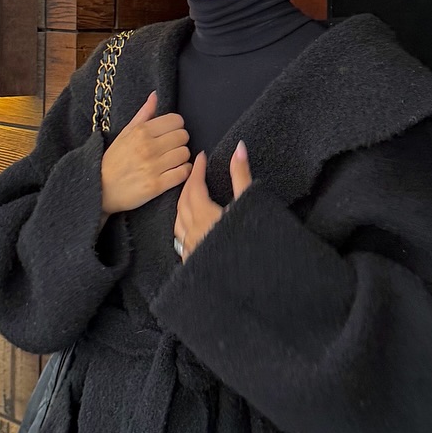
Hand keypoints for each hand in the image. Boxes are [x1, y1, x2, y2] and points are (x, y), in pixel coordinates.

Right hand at [100, 92, 191, 216]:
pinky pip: (183, 173)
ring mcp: (153, 167)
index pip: (176, 120)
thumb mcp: (125, 133)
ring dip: (182, 157)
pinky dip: (183, 171)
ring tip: (172, 160)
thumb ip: (143, 114)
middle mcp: (148, 147)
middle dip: (180, 141)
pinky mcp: (156, 186)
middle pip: (183, 136)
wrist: (100, 188)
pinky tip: (176, 171)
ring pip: (185, 154)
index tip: (170, 133)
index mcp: (141, 132)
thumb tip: (155, 95)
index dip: (176, 126)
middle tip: (171, 147)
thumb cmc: (113, 160)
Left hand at [173, 142, 251, 259]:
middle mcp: (193, 233)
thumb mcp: (248, 205)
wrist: (248, 283)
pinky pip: (182, 242)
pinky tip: (190, 229)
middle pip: (184, 203)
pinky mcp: (194, 264)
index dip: (197, 170)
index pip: (194, 186)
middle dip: (188, 185)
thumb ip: (241, 176)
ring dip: (183, 206)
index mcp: (204, 216)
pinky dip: (184, 229)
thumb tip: (239, 150)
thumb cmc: (252, 244)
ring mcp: (192, 250)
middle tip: (195, 172)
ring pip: (179, 223)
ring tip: (190, 196)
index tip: (201, 157)